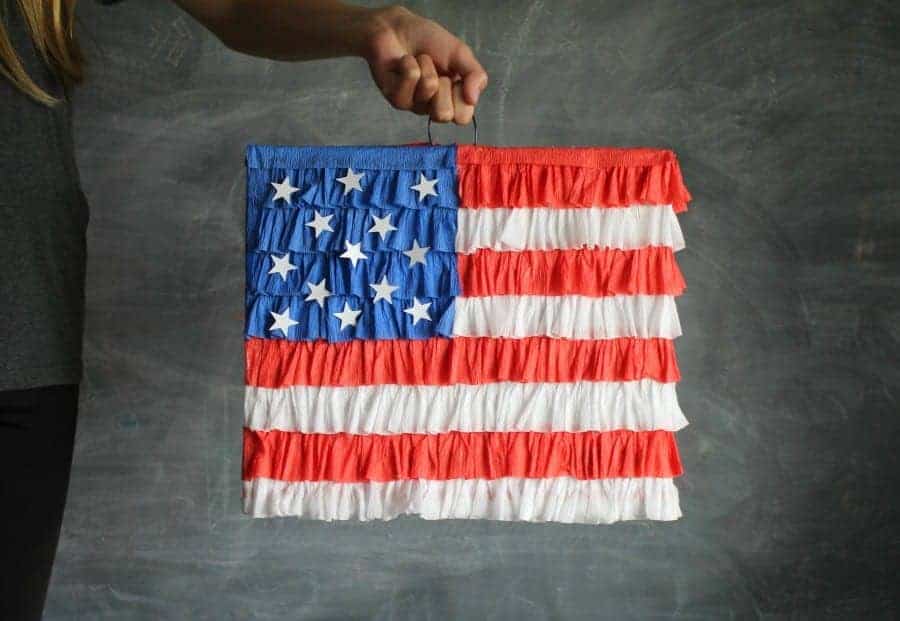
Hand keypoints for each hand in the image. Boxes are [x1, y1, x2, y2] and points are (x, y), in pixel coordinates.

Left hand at [362, 5, 487, 124]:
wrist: (399, 28)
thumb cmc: (430, 42)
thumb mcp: (461, 54)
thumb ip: (475, 75)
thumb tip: (474, 99)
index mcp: (452, 100)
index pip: (462, 118)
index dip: (462, 97)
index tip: (456, 79)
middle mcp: (432, 107)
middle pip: (444, 115)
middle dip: (443, 85)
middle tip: (438, 72)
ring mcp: (412, 105)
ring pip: (428, 89)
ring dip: (427, 66)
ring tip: (420, 60)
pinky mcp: (395, 97)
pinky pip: (410, 78)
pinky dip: (410, 62)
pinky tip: (404, 61)